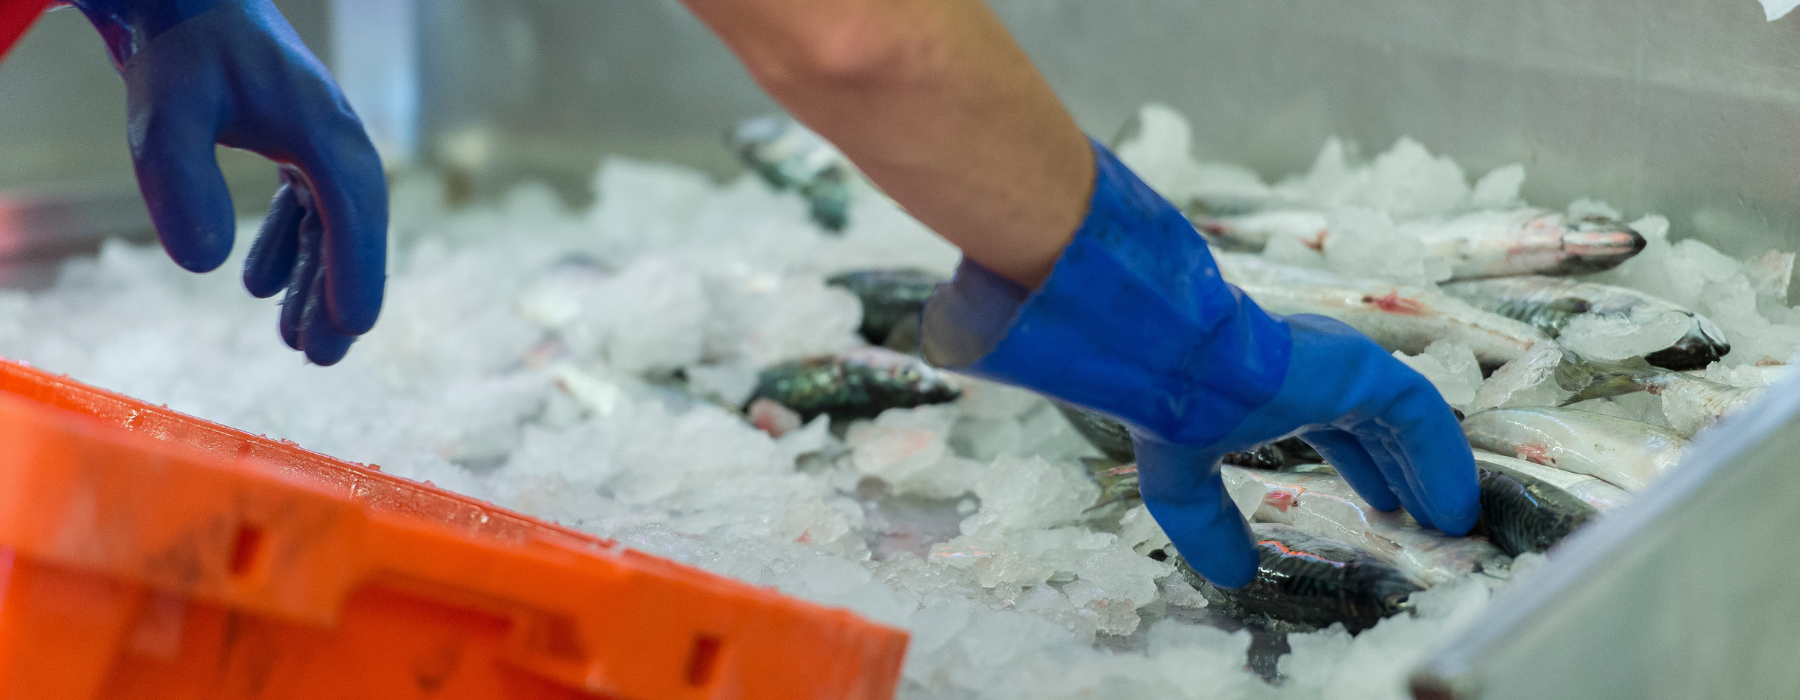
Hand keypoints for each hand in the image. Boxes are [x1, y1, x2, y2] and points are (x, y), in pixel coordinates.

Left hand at [72, 0, 385, 364]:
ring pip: (332, 225)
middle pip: (353, 228)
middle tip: (321, 358)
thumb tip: (207, 268)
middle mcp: (335, 137)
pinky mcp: (293, 142)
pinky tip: (257, 285)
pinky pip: (309, 208)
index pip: (355, 210)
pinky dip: (292, 250)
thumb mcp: (165, 117)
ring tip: (293, 342)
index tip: (352, 327)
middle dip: (338, 295)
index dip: (357, 271)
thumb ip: (182, 184)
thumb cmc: (178, 49)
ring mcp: (317, 140)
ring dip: (315, 281)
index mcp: (324, 128)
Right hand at [1132, 314, 1478, 586]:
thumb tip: (1233, 574)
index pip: (1336, 426)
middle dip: (1404, 471)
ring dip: (1430, 469)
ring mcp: (1339, 365)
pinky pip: (1418, 412)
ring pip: (1404, 419)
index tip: (1384, 506)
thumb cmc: (1168, 411)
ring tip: (1449, 519)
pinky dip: (1441, 457)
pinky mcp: (1360, 365)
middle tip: (1426, 518)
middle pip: (1377, 424)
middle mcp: (1314, 372)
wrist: (1168, 360)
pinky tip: (1453, 503)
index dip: (1363, 467)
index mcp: (1275, 389)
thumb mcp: (1186, 485)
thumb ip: (1213, 527)